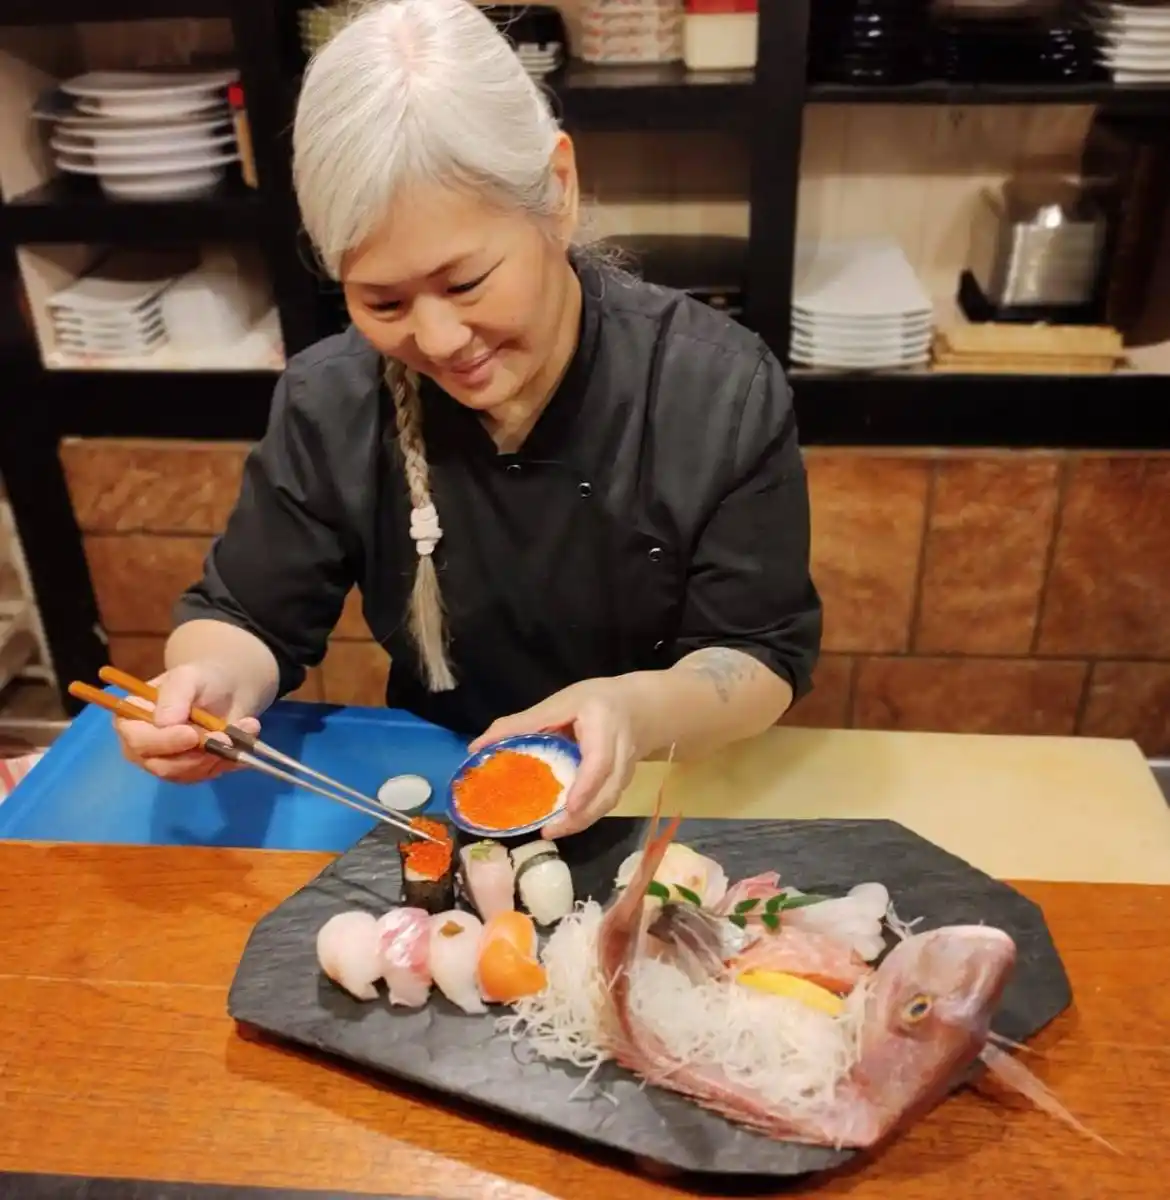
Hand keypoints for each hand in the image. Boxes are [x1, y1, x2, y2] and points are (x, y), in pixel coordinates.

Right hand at [114, 661, 260, 783]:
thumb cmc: (201, 680)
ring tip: (244, 728)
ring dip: (218, 755)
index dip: (163, 742)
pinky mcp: (191, 772)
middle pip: (161, 766)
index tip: (191, 734)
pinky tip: (244, 741)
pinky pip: (208, 775)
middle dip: (197, 754)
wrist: (228, 691)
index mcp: (132, 719)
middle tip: (226, 736)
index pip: (137, 741)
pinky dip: (229, 760)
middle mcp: (143, 747)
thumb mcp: (189, 676)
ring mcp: (167, 762)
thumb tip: (164, 722)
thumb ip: (175, 695)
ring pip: (188, 774)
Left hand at [468, 678, 639, 838]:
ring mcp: (627, 770)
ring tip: (552, 831)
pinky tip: (564, 822)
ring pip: (609, 801)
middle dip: (581, 815)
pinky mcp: (624, 783)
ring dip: (582, 820)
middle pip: (608, 790)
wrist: (641, 706)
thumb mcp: (560, 703)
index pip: (600, 759)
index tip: (568, 806)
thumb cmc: (594, 701)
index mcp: (604, 723)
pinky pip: (606, 802)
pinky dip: (586, 815)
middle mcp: (621, 749)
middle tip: (549, 830)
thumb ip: (521, 724)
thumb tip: (477, 748)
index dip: (586, 785)